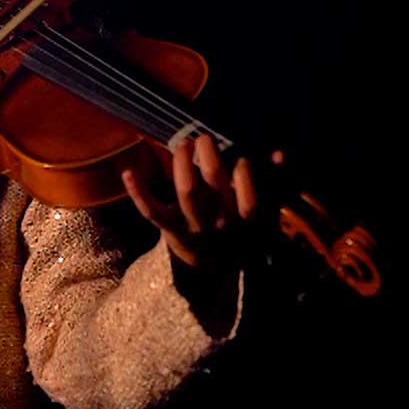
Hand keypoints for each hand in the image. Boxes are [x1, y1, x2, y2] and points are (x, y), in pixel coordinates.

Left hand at [121, 135, 282, 271]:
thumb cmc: (235, 231)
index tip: (241, 158)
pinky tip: (128, 171)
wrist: (208, 270)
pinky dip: (138, 192)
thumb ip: (271, 182)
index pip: (249, 203)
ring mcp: (192, 229)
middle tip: (205, 138)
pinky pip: (152, 212)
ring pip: (186, 194)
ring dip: (183, 165)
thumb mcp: (257, 214)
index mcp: (243, 223)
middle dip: (209, 158)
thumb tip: (280, 154)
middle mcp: (219, 225)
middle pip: (214, 189)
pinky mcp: (170, 231)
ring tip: (183, 143)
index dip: (245, 178)